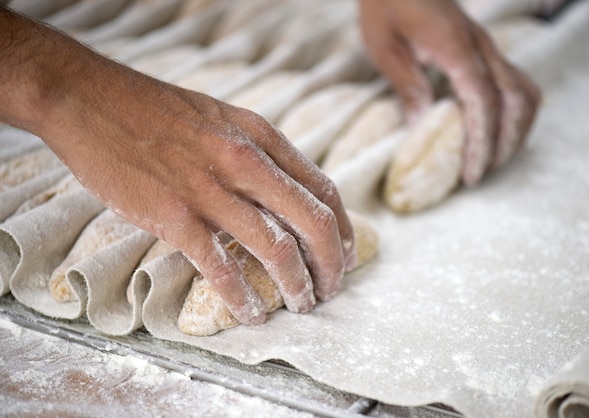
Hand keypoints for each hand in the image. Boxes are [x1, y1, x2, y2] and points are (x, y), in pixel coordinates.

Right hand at [1, 7, 355, 324]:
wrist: (90, 100)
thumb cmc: (157, 111)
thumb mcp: (224, 118)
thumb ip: (259, 153)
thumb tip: (288, 195)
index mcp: (262, 137)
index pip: (324, 191)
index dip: (343, 231)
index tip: (343, 257)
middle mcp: (246, 162)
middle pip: (314, 223)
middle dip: (330, 266)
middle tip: (329, 290)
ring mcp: (211, 189)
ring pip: (276, 249)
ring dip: (296, 285)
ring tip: (299, 305)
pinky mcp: (175, 215)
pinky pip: (221, 267)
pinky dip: (243, 297)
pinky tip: (251, 313)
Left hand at [358, 0, 540, 184]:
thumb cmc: (386, 5)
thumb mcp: (385, 47)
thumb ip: (409, 86)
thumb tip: (421, 128)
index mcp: (457, 47)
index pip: (483, 102)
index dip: (482, 142)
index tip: (472, 173)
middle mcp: (482, 47)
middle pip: (516, 100)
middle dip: (504, 143)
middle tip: (480, 173)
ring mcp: (489, 46)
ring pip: (525, 91)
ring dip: (516, 129)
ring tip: (494, 157)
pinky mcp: (486, 48)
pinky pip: (517, 82)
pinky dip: (515, 111)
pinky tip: (497, 129)